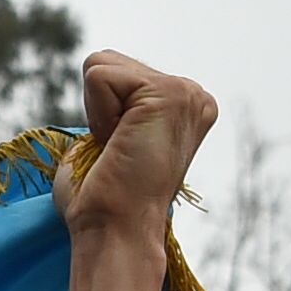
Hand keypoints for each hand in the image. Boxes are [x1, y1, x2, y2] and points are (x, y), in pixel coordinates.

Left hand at [53, 50, 218, 238]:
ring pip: (101, 65)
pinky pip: (99, 77)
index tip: (118, 152)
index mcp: (182, 106)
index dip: (100, 114)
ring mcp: (186, 92)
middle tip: (116, 151)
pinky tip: (119, 144)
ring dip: (96, 113)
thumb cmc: (101, 198)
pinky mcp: (169, 94)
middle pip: (108, 61)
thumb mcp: (107, 140)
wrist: (115, 229)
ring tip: (119, 148)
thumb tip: (97, 74)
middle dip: (97, 108)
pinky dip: (96, 115)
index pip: (116, 73)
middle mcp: (193, 95)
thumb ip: (112, 106)